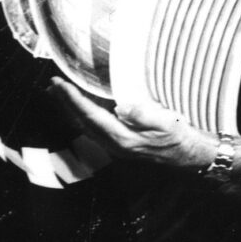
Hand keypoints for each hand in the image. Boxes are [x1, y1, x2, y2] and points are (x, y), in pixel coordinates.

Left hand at [47, 76, 221, 170]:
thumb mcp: (166, 123)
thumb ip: (144, 115)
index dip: (72, 99)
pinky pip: (93, 128)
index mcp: (122, 138)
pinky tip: (81, 108)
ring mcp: (115, 146)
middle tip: (52, 85)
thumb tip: (122, 106)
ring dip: (71, 109)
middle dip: (65, 103)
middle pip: (81, 122)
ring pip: (85, 126)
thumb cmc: (179, 138)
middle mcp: (114, 144)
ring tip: (59, 94)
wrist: (188, 157)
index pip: (90, 115)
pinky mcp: (119, 144)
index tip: (59, 84)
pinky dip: (82, 115)